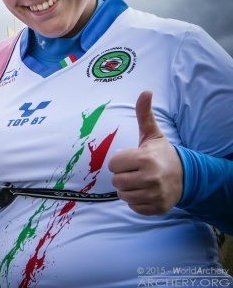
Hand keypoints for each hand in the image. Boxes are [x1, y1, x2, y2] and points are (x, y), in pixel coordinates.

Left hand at [108, 91, 183, 214]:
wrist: (185, 176)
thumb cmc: (162, 154)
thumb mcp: (152, 134)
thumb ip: (144, 114)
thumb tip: (145, 91)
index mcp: (144, 159)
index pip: (113, 164)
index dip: (119, 161)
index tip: (130, 160)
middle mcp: (149, 178)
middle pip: (116, 181)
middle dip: (122, 175)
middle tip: (134, 171)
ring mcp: (154, 195)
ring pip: (123, 195)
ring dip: (128, 189)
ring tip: (139, 181)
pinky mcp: (156, 208)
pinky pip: (133, 207)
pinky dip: (136, 201)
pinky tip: (145, 192)